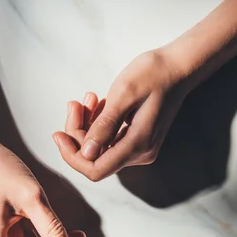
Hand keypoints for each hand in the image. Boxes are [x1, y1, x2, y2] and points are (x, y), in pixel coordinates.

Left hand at [53, 49, 187, 180]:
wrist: (179, 67)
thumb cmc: (153, 74)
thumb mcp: (124, 93)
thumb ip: (104, 125)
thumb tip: (86, 153)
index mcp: (137, 145)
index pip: (95, 169)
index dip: (72, 156)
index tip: (58, 134)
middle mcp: (140, 154)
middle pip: (95, 158)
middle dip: (78, 133)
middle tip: (75, 103)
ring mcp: (140, 149)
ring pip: (100, 149)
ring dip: (87, 126)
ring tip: (88, 98)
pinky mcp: (138, 141)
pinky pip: (110, 141)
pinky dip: (99, 125)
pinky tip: (98, 104)